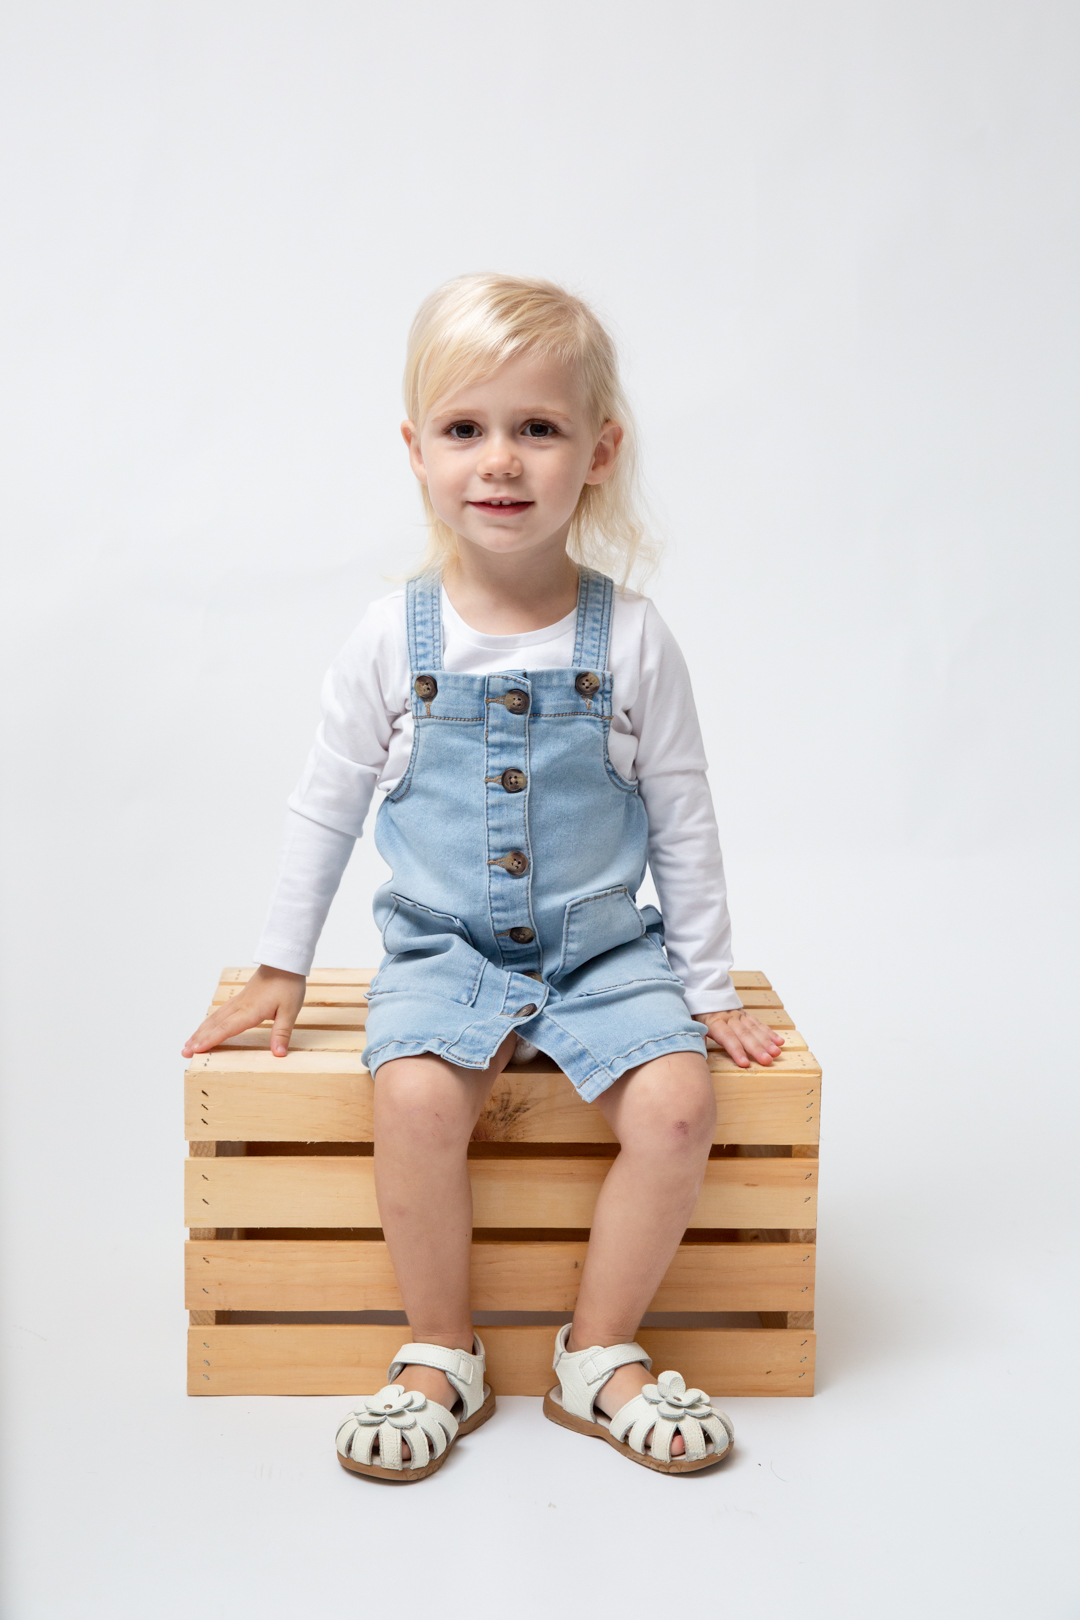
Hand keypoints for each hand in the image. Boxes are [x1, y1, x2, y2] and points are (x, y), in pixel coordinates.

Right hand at [182, 965, 306, 1059]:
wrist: (284, 962)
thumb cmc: (287, 985)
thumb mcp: (290, 1011)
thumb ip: (282, 1033)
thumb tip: (279, 1054)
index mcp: (250, 1011)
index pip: (226, 1028)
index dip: (210, 1040)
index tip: (195, 1050)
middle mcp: (240, 1006)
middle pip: (214, 1024)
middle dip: (198, 1039)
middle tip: (184, 1052)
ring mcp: (239, 1001)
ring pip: (215, 1017)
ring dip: (201, 1031)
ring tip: (189, 1043)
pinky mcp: (241, 998)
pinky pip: (220, 1012)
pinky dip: (210, 1022)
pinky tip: (206, 1026)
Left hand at [692, 1009, 784, 1068]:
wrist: (701, 989)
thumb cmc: (695, 1010)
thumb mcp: (689, 1020)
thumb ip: (695, 1034)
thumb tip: (698, 1048)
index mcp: (714, 1021)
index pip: (727, 1037)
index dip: (736, 1050)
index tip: (745, 1063)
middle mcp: (729, 1018)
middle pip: (744, 1035)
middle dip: (757, 1049)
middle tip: (767, 1061)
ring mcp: (738, 1015)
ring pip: (754, 1029)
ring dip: (767, 1042)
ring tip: (776, 1053)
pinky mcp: (745, 1014)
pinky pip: (758, 1023)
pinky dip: (769, 1033)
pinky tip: (778, 1041)